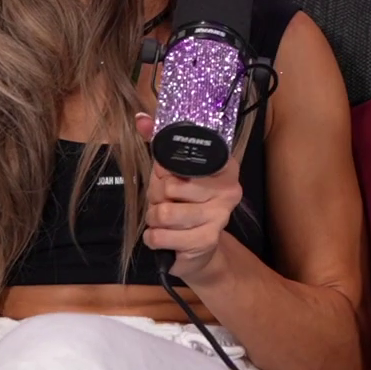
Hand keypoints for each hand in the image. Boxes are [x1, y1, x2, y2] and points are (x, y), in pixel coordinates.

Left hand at [134, 113, 244, 281]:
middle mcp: (229, 190)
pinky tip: (164, 237)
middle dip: (156, 197)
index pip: (187, 157)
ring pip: (164, 212)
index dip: (166, 169)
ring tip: (163, 220)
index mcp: (224, 166)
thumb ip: (159, 144)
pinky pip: (161, 235)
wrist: (198, 250)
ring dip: (154, 218)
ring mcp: (220, 217)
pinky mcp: (206, 241)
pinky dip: (154, 238)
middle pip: (170, 186)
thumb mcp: (172, 172)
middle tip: (165, 202)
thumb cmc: (184, 203)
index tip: (167, 176)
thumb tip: (141, 119)